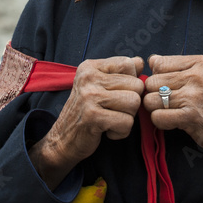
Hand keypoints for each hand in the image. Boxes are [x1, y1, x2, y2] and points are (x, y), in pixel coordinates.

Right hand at [30, 56, 143, 187]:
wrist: (62, 140)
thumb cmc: (87, 112)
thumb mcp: (99, 86)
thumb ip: (120, 72)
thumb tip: (140, 62)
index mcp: (90, 67)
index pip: (129, 64)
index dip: (131, 82)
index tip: (115, 93)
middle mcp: (89, 78)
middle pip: (136, 85)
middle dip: (131, 103)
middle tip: (113, 110)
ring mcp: (89, 96)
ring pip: (134, 103)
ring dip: (127, 117)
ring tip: (110, 119)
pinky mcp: (93, 116)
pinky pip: (127, 122)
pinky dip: (121, 131)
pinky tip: (106, 131)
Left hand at [143, 54, 202, 197]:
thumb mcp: (201, 76)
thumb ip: (175, 66)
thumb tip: (149, 61)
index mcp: (200, 62)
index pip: (157, 63)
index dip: (158, 77)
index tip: (172, 87)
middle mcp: (197, 75)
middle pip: (151, 82)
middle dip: (154, 95)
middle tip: (170, 103)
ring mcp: (194, 96)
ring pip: (150, 100)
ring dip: (156, 110)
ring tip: (172, 112)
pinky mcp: (190, 116)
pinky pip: (156, 117)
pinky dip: (160, 122)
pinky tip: (174, 122)